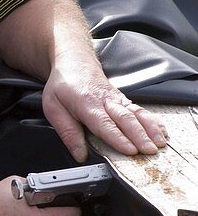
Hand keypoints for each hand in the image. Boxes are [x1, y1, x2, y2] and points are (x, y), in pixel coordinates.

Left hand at [42, 64, 168, 162]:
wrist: (74, 61)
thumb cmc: (63, 84)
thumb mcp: (53, 108)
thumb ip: (67, 132)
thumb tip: (79, 154)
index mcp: (86, 103)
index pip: (104, 123)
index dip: (118, 138)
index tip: (129, 150)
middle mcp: (105, 100)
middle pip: (125, 119)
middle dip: (140, 136)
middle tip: (150, 151)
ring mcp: (117, 99)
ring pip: (137, 113)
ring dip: (150, 129)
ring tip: (160, 143)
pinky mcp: (124, 99)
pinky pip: (140, 110)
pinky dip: (153, 121)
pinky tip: (161, 131)